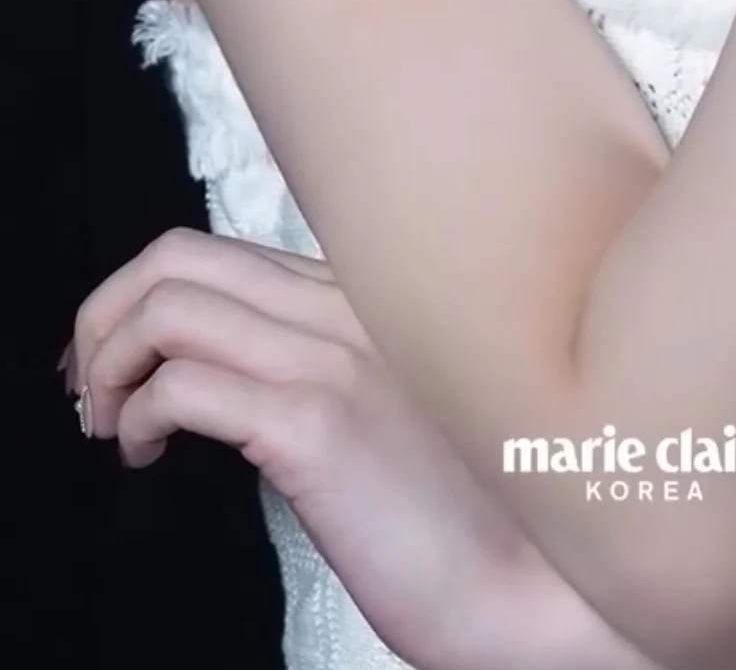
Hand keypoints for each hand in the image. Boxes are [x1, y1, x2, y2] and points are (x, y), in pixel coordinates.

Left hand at [63, 227, 532, 669]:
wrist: (541, 587)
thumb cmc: (473, 517)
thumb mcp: (399, 406)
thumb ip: (330, 364)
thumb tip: (233, 376)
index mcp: (368, 296)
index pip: (222, 250)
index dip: (143, 299)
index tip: (121, 363)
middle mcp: (349, 305)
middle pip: (178, 256)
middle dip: (104, 315)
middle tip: (91, 389)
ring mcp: (335, 357)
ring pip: (168, 306)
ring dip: (110, 366)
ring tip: (113, 428)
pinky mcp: (317, 426)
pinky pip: (184, 386)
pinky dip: (140, 417)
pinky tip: (148, 456)